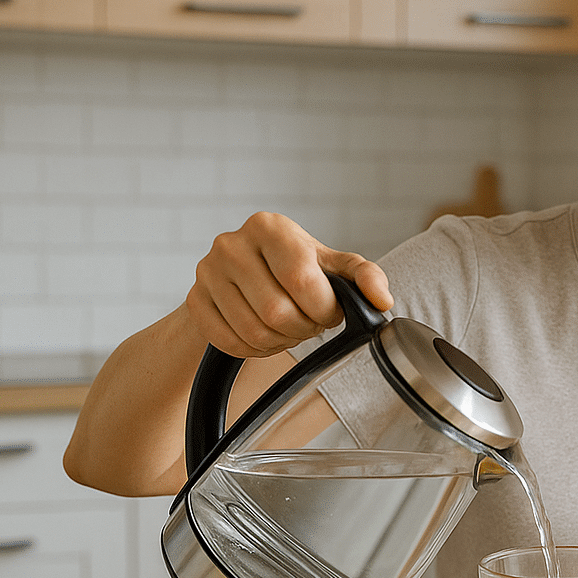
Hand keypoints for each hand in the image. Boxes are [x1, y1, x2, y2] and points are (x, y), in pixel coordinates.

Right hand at [185, 211, 392, 357]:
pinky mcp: (195, 300)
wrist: (249, 274)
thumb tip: (382, 299)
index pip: (301, 280)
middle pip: (276, 311)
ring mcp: (207, 271)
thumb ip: (366, 276)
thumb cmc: (298, 269)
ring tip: (288, 327)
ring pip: (253, 331)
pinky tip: (265, 335)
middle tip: (309, 323)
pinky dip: (254, 350)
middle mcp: (232, 244)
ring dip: (280, 342)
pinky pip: (229, 342)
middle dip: (303, 329)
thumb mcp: (335, 266)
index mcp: (270, 227)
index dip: (324, 308)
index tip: (329, 311)